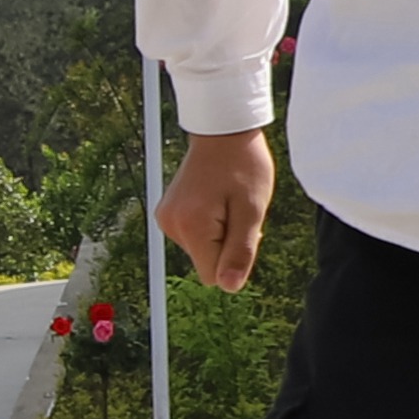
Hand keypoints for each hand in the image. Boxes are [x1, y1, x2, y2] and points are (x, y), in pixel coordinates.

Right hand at [167, 128, 278, 288]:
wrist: (222, 131)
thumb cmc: (243, 166)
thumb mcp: (252, 210)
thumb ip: (240, 252)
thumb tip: (229, 287)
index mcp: (191, 227)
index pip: (213, 276)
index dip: (235, 259)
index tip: (244, 228)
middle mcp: (171, 226)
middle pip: (206, 263)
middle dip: (228, 245)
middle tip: (239, 211)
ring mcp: (166, 219)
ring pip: (201, 250)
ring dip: (220, 234)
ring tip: (228, 202)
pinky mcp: (168, 213)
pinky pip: (193, 236)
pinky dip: (209, 226)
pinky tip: (217, 200)